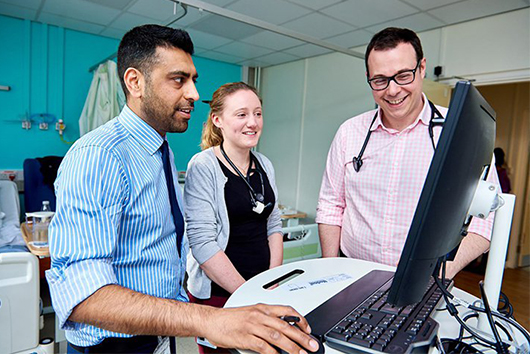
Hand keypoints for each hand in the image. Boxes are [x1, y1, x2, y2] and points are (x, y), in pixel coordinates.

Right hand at [205, 304, 319, 353]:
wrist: (211, 320)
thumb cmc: (230, 318)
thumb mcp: (251, 312)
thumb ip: (267, 319)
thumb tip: (283, 330)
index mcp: (263, 308)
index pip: (288, 311)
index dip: (301, 320)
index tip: (308, 330)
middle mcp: (260, 315)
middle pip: (286, 326)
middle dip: (302, 337)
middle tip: (312, 346)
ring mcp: (253, 326)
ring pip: (277, 337)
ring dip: (292, 347)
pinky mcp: (245, 338)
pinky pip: (263, 347)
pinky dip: (273, 353)